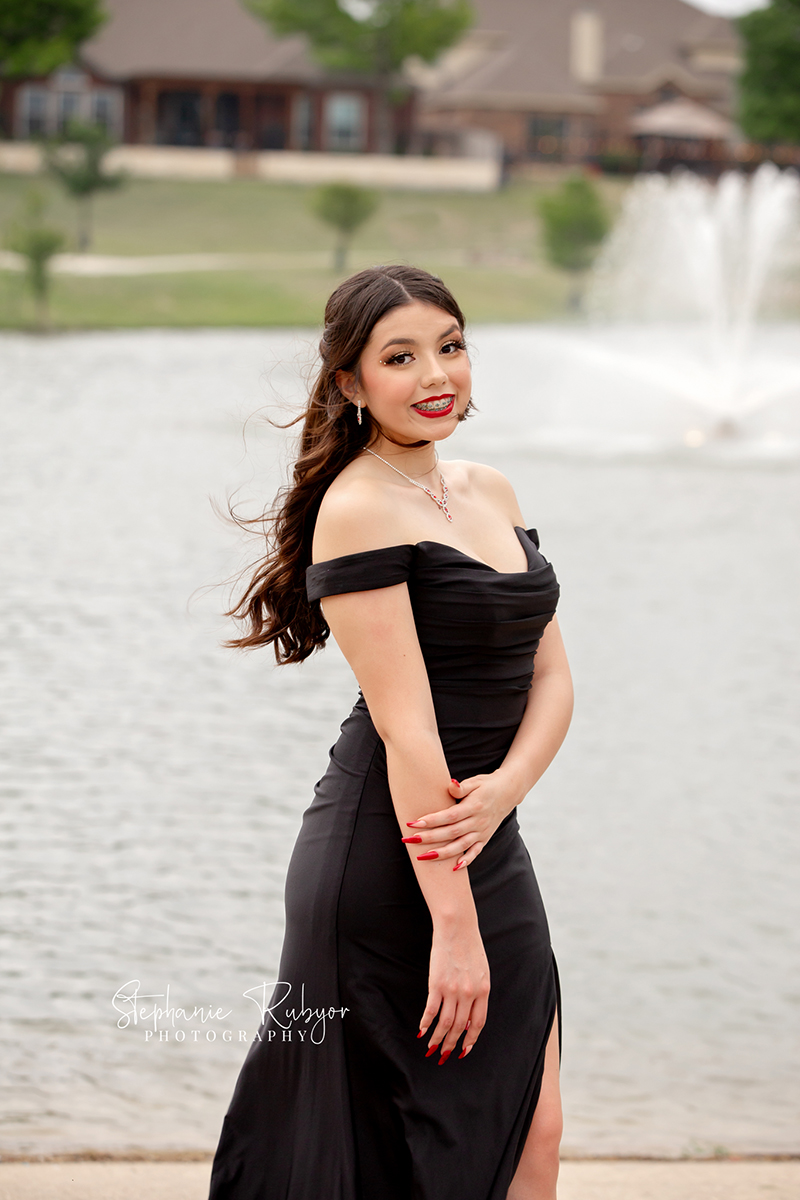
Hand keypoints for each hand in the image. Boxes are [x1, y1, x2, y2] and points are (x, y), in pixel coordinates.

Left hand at [403, 772, 518, 869]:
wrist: (508, 792)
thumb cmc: (487, 785)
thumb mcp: (476, 781)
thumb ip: (461, 787)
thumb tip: (451, 785)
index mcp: (474, 806)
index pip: (450, 816)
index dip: (432, 820)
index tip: (414, 823)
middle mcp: (478, 821)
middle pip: (451, 832)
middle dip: (430, 838)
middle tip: (410, 840)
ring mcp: (482, 832)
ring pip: (460, 845)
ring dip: (442, 852)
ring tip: (424, 857)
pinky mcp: (485, 838)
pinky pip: (475, 852)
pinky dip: (465, 861)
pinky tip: (453, 868)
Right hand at [418, 919, 489, 1063]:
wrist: (457, 927)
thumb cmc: (470, 946)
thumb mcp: (482, 970)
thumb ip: (479, 991)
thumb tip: (471, 1014)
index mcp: (483, 990)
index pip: (478, 1023)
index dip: (471, 1039)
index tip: (464, 1050)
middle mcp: (469, 993)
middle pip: (461, 1027)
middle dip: (452, 1044)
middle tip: (444, 1055)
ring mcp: (452, 989)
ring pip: (446, 1023)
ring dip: (438, 1038)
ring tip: (431, 1047)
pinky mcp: (436, 983)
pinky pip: (431, 1009)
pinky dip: (426, 1022)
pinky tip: (422, 1030)